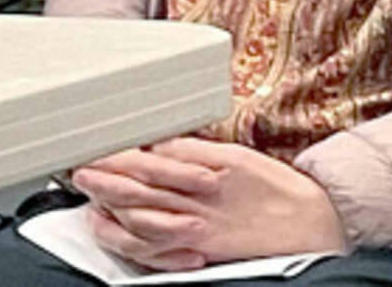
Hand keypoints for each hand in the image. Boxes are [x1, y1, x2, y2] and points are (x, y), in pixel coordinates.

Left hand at [71, 136, 345, 270]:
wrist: (311, 223)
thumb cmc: (275, 188)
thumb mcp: (233, 155)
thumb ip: (191, 149)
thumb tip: (156, 142)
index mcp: (205, 169)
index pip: (150, 159)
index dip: (118, 153)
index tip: (97, 145)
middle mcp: (197, 200)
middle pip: (140, 188)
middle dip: (105, 178)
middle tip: (79, 169)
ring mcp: (198, 229)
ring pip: (144, 218)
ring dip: (112, 206)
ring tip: (88, 197)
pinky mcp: (202, 250)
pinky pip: (160, 249)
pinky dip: (134, 242)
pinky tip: (116, 233)